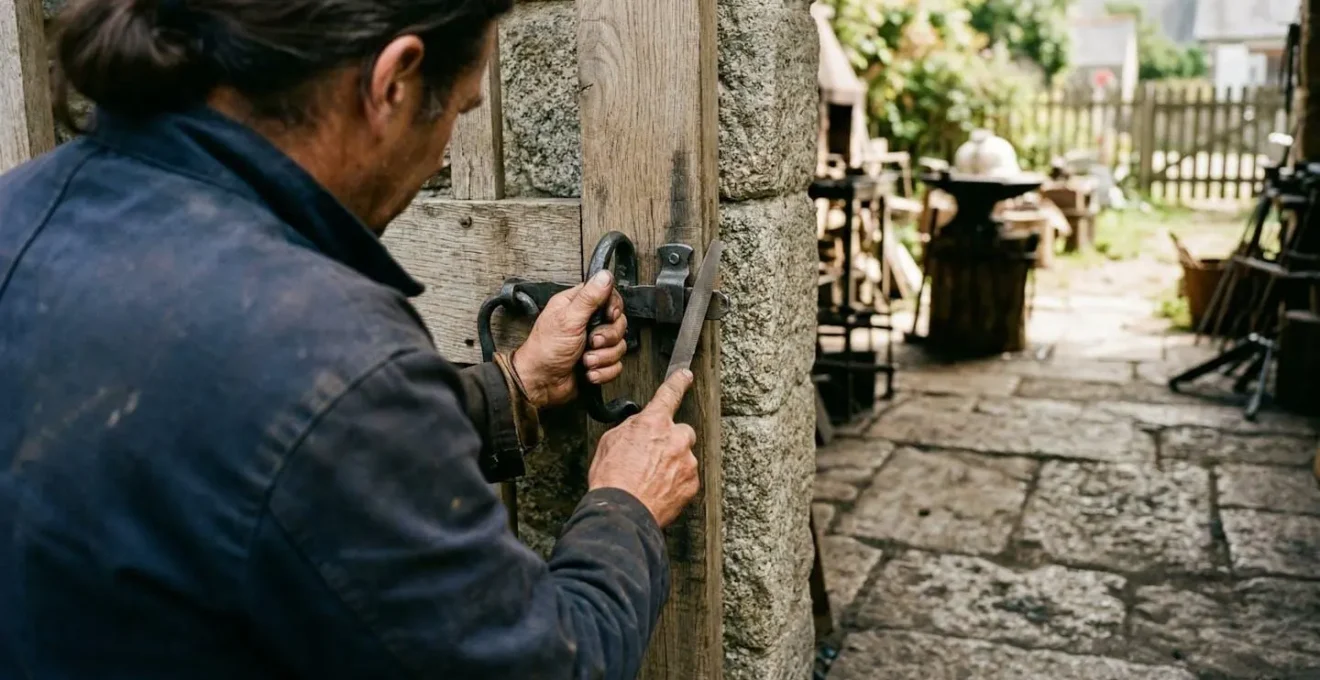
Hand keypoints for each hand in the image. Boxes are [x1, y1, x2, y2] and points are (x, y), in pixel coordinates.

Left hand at [512, 270, 627, 408]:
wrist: (540, 383)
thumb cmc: (545, 351)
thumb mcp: (568, 320)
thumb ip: (589, 298)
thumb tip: (604, 275)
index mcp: (577, 305)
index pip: (608, 296)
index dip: (613, 307)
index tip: (608, 316)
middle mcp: (587, 322)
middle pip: (618, 323)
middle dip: (607, 338)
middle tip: (591, 341)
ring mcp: (593, 343)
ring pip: (619, 346)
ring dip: (602, 357)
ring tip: (585, 360)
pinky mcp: (598, 362)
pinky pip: (615, 365)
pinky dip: (603, 371)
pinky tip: (588, 371)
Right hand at [588, 370, 698, 526]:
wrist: (623, 511)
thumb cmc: (612, 479)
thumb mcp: (610, 442)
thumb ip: (631, 428)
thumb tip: (639, 427)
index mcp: (653, 423)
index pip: (669, 394)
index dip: (678, 382)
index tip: (685, 376)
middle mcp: (675, 438)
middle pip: (681, 432)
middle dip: (670, 441)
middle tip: (652, 458)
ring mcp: (686, 462)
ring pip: (684, 457)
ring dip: (672, 464)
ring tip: (650, 479)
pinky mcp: (691, 484)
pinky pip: (686, 477)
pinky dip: (675, 482)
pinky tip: (657, 490)